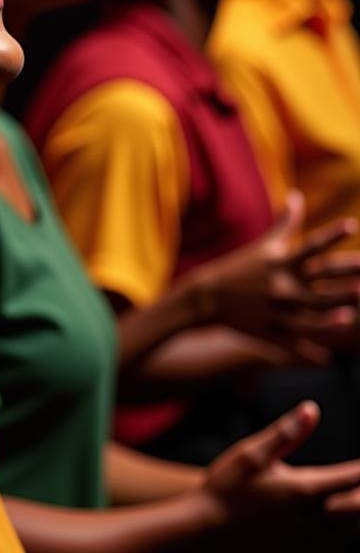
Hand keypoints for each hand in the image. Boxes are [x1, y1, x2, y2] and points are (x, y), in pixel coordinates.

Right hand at [178, 190, 359, 350]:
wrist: (207, 296)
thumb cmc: (240, 267)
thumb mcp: (264, 245)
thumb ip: (286, 223)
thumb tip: (297, 195)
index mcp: (281, 262)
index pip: (311, 245)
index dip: (332, 235)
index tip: (352, 225)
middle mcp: (282, 283)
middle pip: (319, 278)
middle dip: (344, 275)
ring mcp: (277, 308)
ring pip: (310, 312)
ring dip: (331, 313)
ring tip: (351, 314)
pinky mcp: (271, 329)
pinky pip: (293, 341)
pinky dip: (310, 351)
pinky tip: (328, 357)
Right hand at [201, 400, 359, 552]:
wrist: (208, 529)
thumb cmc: (226, 488)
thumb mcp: (250, 453)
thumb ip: (285, 432)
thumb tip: (311, 410)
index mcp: (305, 490)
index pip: (354, 477)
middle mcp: (316, 517)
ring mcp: (314, 538)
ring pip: (356, 527)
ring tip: (356, 492)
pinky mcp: (307, 550)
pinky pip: (343, 541)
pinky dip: (351, 526)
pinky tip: (345, 516)